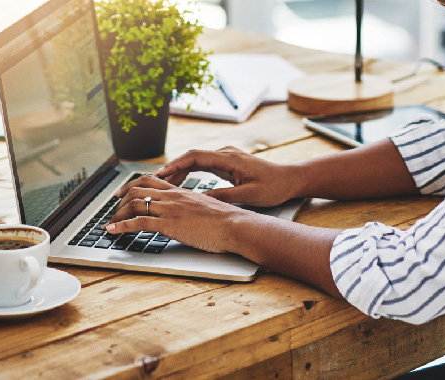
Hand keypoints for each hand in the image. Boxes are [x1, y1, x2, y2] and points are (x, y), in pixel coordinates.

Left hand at [104, 176, 256, 252]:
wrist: (235, 226)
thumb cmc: (226, 221)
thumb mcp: (205, 208)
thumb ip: (192, 207)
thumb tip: (188, 213)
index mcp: (181, 192)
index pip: (150, 181)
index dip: (132, 185)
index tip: (122, 193)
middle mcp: (172, 197)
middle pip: (137, 189)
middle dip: (120, 200)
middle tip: (112, 209)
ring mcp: (169, 209)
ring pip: (134, 204)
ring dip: (118, 214)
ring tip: (111, 223)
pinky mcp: (168, 224)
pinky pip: (138, 222)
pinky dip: (121, 226)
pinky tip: (112, 230)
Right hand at [121, 146, 299, 206]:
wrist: (291, 179)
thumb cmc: (273, 187)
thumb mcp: (248, 194)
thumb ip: (223, 196)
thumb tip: (199, 200)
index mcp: (229, 158)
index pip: (195, 156)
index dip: (175, 165)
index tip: (160, 174)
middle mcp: (225, 154)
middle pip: (191, 157)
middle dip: (171, 168)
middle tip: (153, 181)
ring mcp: (226, 158)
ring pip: (196, 161)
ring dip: (179, 171)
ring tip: (161, 184)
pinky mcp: (228, 164)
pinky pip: (203, 165)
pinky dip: (190, 173)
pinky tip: (181, 184)